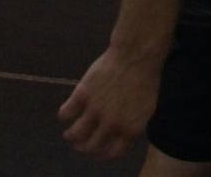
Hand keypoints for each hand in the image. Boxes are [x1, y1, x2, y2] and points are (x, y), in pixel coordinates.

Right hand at [58, 45, 161, 159]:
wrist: (136, 55)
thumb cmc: (144, 78)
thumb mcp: (146, 108)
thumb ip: (133, 125)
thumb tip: (122, 137)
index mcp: (130, 129)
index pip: (113, 153)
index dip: (103, 155)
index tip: (97, 152)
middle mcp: (112, 124)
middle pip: (91, 147)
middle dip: (84, 148)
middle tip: (80, 144)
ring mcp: (96, 110)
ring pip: (75, 134)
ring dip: (71, 137)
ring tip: (69, 134)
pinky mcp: (82, 94)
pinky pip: (66, 113)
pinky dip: (64, 115)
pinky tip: (66, 113)